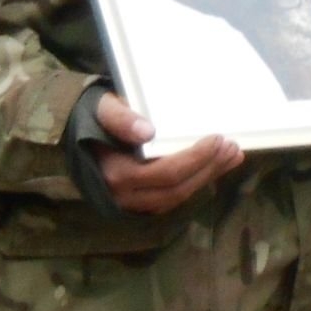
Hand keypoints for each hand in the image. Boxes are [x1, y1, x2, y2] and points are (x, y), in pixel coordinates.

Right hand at [88, 90, 242, 214]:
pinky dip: (196, 181)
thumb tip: (146, 132)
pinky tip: (215, 166)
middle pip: (177, 189)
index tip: (217, 139)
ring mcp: (133, 202)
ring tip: (231, 156)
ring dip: (207, 176)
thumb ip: (121, 118)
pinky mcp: (142, 200)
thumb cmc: (95, 117)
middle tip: (232, 148)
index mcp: (116, 173)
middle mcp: (125, 195)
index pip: (164, 173)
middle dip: (208, 168)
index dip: (194, 159)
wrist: (78, 133)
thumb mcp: (104, 108)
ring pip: (178, 196)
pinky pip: (174, 196)